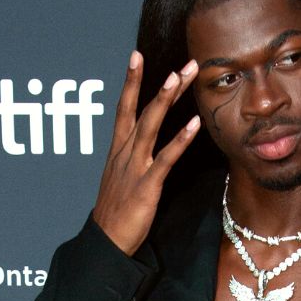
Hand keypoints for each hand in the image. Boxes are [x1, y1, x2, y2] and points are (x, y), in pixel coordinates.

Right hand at [92, 51, 200, 254]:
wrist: (105, 243)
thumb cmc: (115, 213)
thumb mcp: (120, 179)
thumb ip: (130, 158)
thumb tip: (140, 145)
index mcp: (117, 151)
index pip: (123, 108)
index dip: (129, 81)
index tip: (136, 56)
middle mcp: (124, 153)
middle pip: (142, 110)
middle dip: (161, 84)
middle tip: (183, 63)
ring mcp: (134, 167)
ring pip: (150, 126)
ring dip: (165, 99)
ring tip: (180, 76)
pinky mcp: (147, 185)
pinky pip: (166, 158)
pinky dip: (180, 139)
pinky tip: (194, 124)